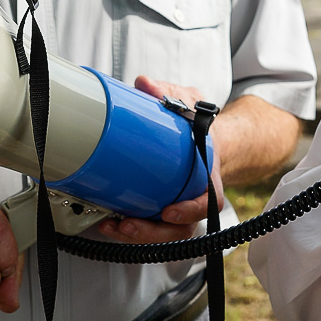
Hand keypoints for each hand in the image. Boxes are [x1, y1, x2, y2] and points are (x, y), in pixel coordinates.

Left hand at [97, 75, 222, 243]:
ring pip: (166, 234)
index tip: (168, 210)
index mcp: (209, 173)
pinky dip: (130, 229)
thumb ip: (169, 92)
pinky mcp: (160, 209)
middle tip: (129, 224)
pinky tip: (109, 221)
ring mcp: (179, 206)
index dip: (191, 210)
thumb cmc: (196, 122)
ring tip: (114, 226)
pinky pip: (151, 226)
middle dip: (154, 232)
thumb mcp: (188, 100)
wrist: (202, 134)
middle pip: (183, 228)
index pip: (210, 201)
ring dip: (139, 235)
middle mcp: (196, 195)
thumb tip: (145, 84)